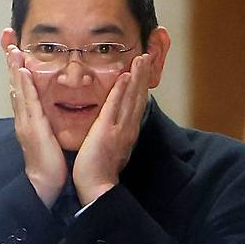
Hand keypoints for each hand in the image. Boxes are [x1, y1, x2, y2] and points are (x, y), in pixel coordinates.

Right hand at [6, 46, 66, 207]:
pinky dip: (24, 87)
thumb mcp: (47, 133)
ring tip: (11, 47)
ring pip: (18, 88)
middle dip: (10, 59)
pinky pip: (28, 104)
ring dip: (14, 67)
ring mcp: (25, 121)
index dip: (16, 65)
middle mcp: (23, 115)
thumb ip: (45, 117)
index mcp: (28, 116)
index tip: (13, 45)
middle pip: (14, 81)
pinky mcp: (32, 128)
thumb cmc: (49, 160)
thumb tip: (46, 105)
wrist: (44, 182)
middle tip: (6, 36)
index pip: (20, 84)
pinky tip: (21, 73)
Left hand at [73, 54, 152, 204]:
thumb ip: (114, 134)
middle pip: (139, 96)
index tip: (144, 69)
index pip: (137, 104)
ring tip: (141, 58)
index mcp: (128, 131)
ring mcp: (120, 128)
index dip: (142, 85)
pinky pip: (115, 106)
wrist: (97, 187)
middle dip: (144, 75)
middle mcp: (128, 127)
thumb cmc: (99, 171)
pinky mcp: (108, 130)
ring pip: (131, 98)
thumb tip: (114, 126)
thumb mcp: (111, 148)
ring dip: (137, 77)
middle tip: (148, 56)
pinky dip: (121, 91)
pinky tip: (125, 76)